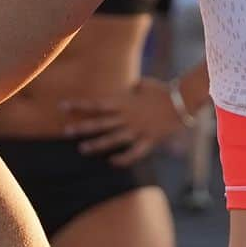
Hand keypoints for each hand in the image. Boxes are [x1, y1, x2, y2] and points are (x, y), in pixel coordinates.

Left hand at [61, 82, 186, 164]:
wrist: (183, 99)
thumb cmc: (164, 90)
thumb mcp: (145, 84)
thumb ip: (133, 88)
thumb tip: (130, 87)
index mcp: (125, 102)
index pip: (97, 104)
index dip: (79, 105)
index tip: (62, 106)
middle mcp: (128, 116)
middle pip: (101, 122)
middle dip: (83, 127)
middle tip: (65, 132)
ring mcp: (137, 129)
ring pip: (113, 138)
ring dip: (97, 144)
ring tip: (82, 149)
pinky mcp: (149, 139)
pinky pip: (134, 152)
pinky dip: (123, 158)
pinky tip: (112, 162)